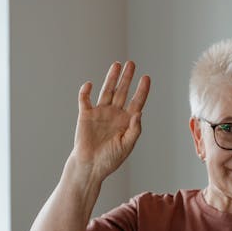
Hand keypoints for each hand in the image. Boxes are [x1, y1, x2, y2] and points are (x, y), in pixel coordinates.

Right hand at [70, 61, 149, 179]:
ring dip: (111, 78)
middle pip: (122, 92)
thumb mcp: (127, 145)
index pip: (136, 101)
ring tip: (116, 65)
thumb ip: (135, 129)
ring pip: (107, 91)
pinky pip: (85, 100)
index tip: (146, 77)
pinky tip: (90, 85)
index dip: (142, 90)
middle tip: (131, 63)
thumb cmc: (110, 159)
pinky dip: (86, 92)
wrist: (90, 167)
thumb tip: (138, 112)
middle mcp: (114, 114)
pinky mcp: (86, 115)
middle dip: (127, 78)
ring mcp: (100, 113)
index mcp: (126, 121)